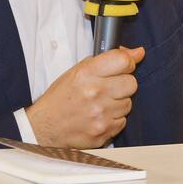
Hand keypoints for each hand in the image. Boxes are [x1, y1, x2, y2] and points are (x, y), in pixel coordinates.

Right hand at [25, 46, 144, 147]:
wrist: (44, 127)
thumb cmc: (61, 97)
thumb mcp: (78, 71)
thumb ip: (108, 59)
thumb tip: (138, 52)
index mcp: (86, 74)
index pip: (123, 61)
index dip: (128, 62)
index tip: (125, 66)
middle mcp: (94, 93)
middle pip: (131, 83)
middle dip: (123, 84)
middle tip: (109, 88)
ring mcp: (100, 114)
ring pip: (128, 103)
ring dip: (118, 103)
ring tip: (100, 104)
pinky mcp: (103, 131)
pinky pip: (122, 121)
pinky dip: (113, 119)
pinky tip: (99, 117)